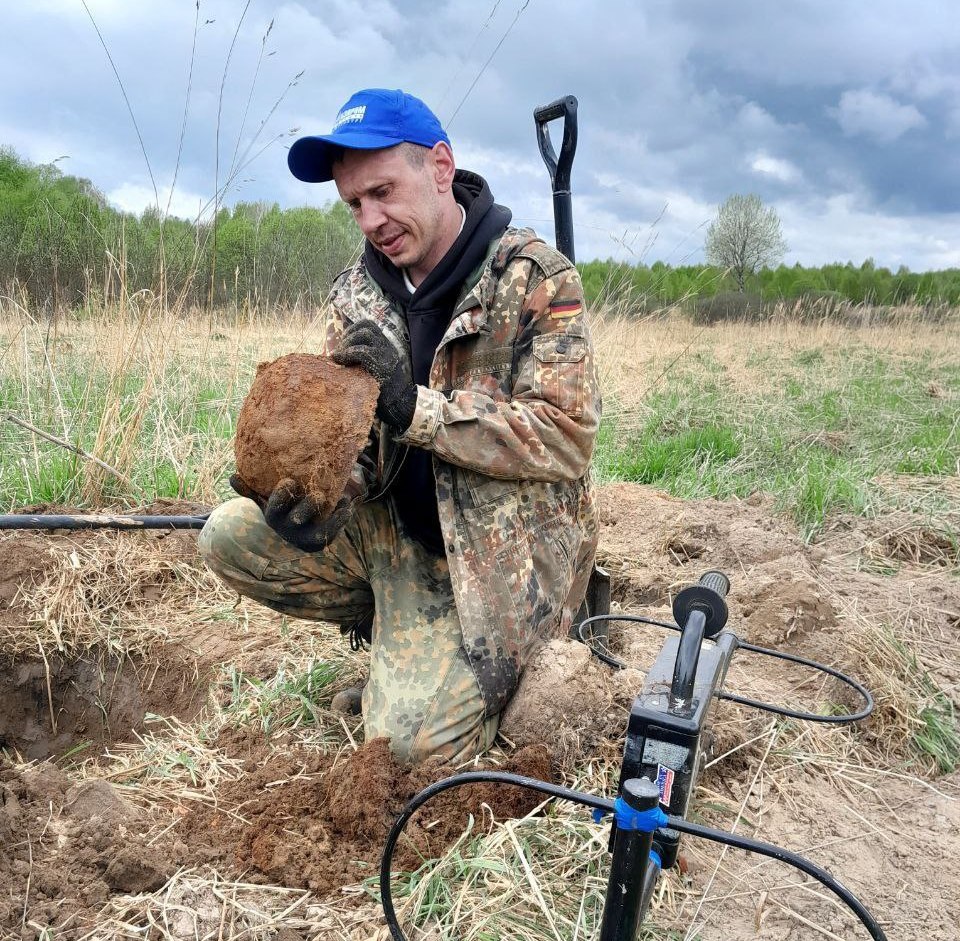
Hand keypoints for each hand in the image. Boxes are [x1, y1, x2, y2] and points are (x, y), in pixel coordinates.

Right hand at [230, 474, 351, 552]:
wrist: (295, 532)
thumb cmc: (281, 510)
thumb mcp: (265, 501)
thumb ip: (251, 490)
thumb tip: (232, 477)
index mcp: (273, 517)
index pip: (274, 508)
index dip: (282, 495)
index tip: (290, 481)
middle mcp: (289, 529)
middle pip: (297, 519)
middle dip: (307, 506)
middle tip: (318, 494)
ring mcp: (306, 537)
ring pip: (319, 530)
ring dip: (332, 515)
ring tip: (343, 498)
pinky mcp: (321, 541)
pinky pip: (334, 532)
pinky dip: (342, 519)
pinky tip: (348, 505)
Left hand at [331, 320, 417, 430]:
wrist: (401, 405)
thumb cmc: (385, 392)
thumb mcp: (378, 369)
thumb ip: (367, 359)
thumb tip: (343, 354)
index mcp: (387, 347)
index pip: (370, 325)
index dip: (354, 328)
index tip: (344, 340)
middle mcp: (387, 348)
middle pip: (367, 327)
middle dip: (348, 334)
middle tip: (339, 349)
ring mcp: (386, 355)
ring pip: (364, 335)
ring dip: (347, 343)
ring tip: (338, 355)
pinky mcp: (382, 366)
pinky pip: (362, 352)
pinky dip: (347, 354)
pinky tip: (339, 360)